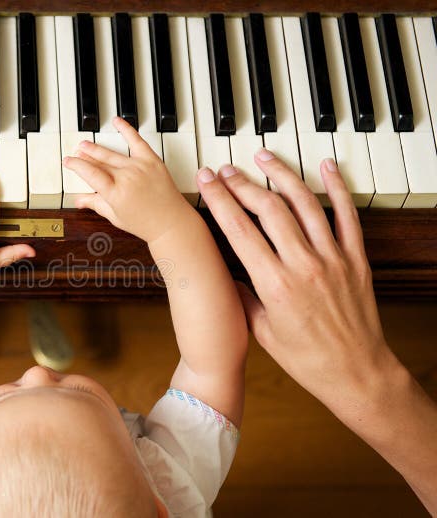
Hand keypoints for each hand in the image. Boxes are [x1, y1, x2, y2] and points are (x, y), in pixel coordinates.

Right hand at [62, 116, 189, 243]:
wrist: (171, 222)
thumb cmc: (145, 224)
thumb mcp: (115, 216)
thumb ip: (96, 204)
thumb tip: (78, 200)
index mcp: (114, 193)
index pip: (89, 173)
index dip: (76, 165)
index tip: (68, 161)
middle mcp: (126, 177)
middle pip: (99, 162)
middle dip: (85, 156)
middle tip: (76, 152)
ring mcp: (139, 167)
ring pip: (112, 153)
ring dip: (96, 147)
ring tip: (86, 144)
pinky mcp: (152, 160)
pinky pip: (136, 141)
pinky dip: (126, 130)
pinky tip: (116, 122)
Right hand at [196, 151, 394, 411]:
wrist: (355, 372)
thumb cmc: (307, 359)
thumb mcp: (261, 330)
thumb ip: (243, 294)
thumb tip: (227, 270)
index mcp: (274, 285)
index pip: (239, 229)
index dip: (220, 199)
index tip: (208, 181)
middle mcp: (304, 265)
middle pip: (268, 210)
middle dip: (243, 184)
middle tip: (227, 170)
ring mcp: (333, 259)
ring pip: (305, 204)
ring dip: (281, 176)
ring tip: (264, 158)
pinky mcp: (356, 259)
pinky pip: (347, 215)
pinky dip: (337, 188)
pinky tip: (326, 168)